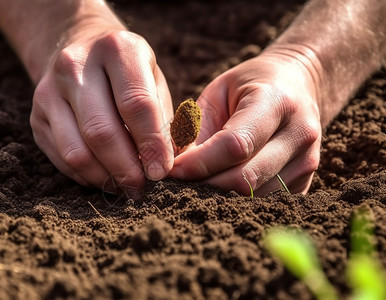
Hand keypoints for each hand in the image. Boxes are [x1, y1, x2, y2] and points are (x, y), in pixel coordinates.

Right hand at [30, 26, 173, 195]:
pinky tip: (104, 176)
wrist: (79, 48)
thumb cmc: (127, 72)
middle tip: (142, 187)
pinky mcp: (36, 116)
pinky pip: (61, 159)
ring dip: (105, 178)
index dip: (151, 144)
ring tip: (125, 186)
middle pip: (101, 132)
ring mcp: (49, 91)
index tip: (161, 171)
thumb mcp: (153, 79)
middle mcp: (76, 66)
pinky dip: (86, 176)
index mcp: (116, 49)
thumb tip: (166, 164)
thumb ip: (163, 118)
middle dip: (126, 169)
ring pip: (76, 151)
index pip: (135, 104)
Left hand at [170, 46, 322, 194]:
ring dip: (220, 196)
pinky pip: (265, 202)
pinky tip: (222, 187)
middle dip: (205, 185)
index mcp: (276, 102)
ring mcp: (308, 161)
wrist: (298, 83)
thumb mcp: (217, 92)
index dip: (200, 163)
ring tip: (199, 184)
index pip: (235, 145)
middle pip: (246, 178)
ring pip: (255, 196)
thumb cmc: (249, 86)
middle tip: (179, 183)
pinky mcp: (306, 180)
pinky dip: (238, 200)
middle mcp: (299, 133)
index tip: (172, 171)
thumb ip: (196, 128)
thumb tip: (172, 167)